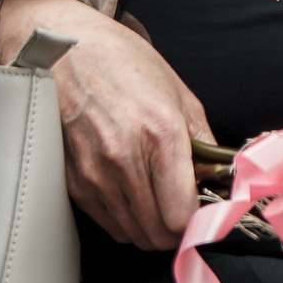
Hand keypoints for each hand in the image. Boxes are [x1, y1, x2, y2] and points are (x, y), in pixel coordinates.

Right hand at [0, 0, 212, 249]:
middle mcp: (125, 160)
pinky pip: (107, 221)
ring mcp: (95, 174)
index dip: (198, 220)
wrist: (64, 49)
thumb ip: (202, 139)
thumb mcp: (177, 91)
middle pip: (157, 233)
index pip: (181, 214)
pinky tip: (133, 194)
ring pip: (132, 234)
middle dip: (177, 229)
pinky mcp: (73, 181)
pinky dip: (125, 219)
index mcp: (160, 134)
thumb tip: (217, 175)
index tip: (204, 211)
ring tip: (159, 201)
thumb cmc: (122, 62)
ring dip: (151, 227)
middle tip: (184, 209)